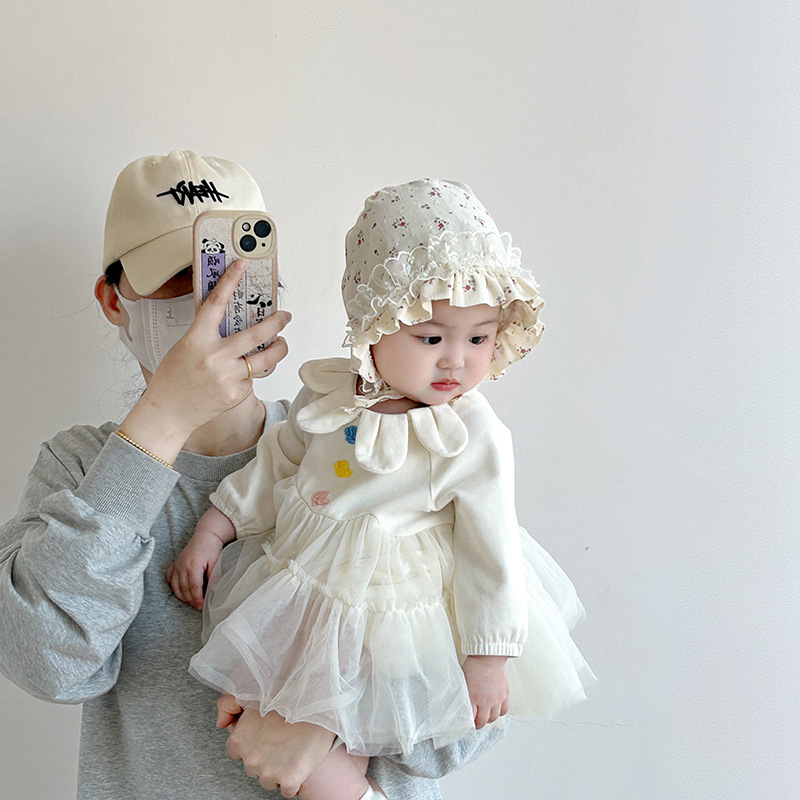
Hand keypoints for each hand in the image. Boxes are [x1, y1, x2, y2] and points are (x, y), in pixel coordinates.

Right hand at [119, 260, 290, 460]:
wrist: (168, 413)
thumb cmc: (174, 378)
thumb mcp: (186, 347)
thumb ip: (209, 335)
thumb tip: (235, 322)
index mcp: (197, 339)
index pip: (215, 303)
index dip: (229, 281)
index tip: (242, 266)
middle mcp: (215, 356)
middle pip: (258, 334)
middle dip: (278, 322)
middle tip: (285, 316)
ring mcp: (228, 376)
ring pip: (266, 359)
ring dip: (279, 349)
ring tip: (281, 343)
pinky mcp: (237, 393)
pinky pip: (254, 378)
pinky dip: (253, 374)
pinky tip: (243, 375)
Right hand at [165, 531, 221, 609]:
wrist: (206, 535)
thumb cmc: (212, 548)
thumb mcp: (216, 561)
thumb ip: (214, 576)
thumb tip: (213, 591)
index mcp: (193, 565)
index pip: (194, 587)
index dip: (197, 598)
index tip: (202, 606)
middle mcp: (182, 565)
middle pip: (184, 588)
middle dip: (191, 600)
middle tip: (198, 606)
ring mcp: (177, 565)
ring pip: (176, 586)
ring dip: (182, 596)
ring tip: (191, 601)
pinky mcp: (175, 564)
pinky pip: (170, 579)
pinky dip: (174, 587)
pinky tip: (181, 591)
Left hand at [218, 695, 335, 797]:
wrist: (320, 703)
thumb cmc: (289, 698)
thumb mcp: (253, 696)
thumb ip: (229, 705)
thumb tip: (221, 724)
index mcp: (239, 739)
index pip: (236, 752)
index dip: (253, 744)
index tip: (265, 738)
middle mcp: (251, 758)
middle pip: (254, 768)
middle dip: (266, 758)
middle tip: (282, 741)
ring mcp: (269, 771)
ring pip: (270, 780)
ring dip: (279, 770)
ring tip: (293, 749)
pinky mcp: (289, 779)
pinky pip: (288, 790)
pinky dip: (294, 780)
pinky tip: (300, 761)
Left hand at [461, 655, 509, 728]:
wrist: (489, 656)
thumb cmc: (475, 665)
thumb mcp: (464, 680)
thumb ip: (465, 694)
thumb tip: (463, 704)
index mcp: (474, 697)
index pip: (471, 718)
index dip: (469, 723)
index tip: (467, 723)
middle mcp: (487, 700)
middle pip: (483, 721)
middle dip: (478, 723)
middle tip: (476, 722)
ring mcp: (497, 698)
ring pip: (494, 718)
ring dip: (489, 719)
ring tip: (485, 715)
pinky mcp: (505, 694)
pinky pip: (504, 710)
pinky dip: (500, 713)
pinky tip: (495, 710)